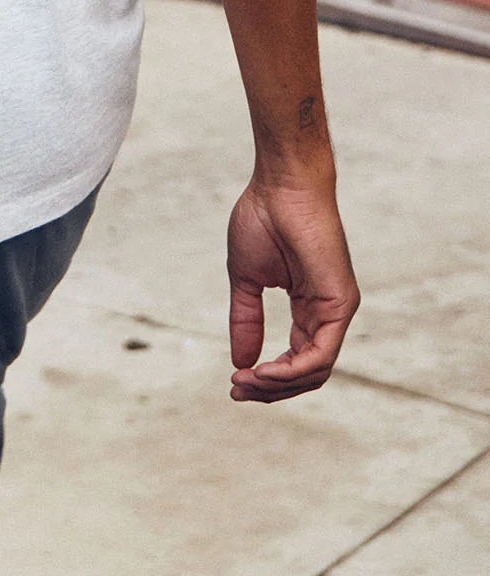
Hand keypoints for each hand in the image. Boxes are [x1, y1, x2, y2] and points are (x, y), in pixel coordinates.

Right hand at [227, 177, 359, 401]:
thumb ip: (246, 319)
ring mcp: (337, 310)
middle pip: (306, 373)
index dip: (265, 378)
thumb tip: (241, 362)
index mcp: (308, 307)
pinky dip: (292, 370)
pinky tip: (264, 371)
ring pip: (315, 371)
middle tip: (237, 390)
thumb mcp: (247, 279)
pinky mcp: (341, 303)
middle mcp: (327, 314)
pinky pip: (320, 354)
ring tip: (246, 380)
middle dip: (270, 389)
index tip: (234, 379)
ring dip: (278, 384)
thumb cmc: (263, 219)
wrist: (281, 185)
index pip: (295, 360)